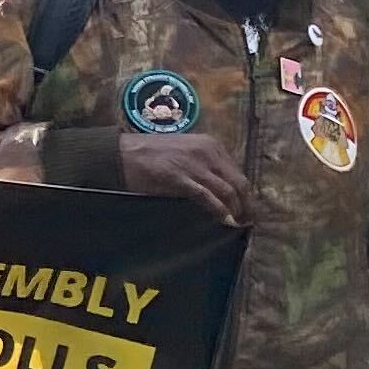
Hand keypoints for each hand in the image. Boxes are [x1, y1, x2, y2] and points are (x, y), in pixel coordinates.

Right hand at [120, 131, 249, 220]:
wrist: (121, 154)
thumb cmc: (151, 155)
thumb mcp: (185, 152)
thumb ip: (205, 165)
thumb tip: (222, 189)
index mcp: (211, 144)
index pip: (238, 172)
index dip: (245, 193)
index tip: (246, 208)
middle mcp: (207, 151)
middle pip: (239, 182)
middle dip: (246, 205)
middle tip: (247, 221)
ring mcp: (194, 165)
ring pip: (228, 191)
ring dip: (236, 211)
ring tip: (236, 224)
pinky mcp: (180, 178)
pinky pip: (207, 197)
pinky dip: (219, 211)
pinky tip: (223, 221)